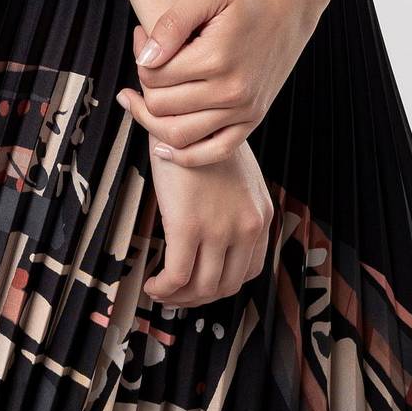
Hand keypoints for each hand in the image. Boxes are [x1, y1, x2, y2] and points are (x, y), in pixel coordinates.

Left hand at [122, 0, 327, 166]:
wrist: (289, 4)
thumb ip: (171, 23)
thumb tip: (145, 58)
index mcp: (216, 59)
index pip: (153, 77)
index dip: (139, 57)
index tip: (141, 36)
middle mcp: (232, 92)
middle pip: (161, 106)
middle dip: (142, 86)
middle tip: (143, 60)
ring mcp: (245, 110)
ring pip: (179, 135)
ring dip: (151, 120)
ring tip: (136, 100)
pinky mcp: (253, 119)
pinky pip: (214, 152)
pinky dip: (185, 156)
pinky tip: (162, 147)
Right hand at [142, 140, 273, 305]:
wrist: (186, 113)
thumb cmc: (202, 138)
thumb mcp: (232, 173)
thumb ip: (229, 204)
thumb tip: (209, 227)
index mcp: (260, 215)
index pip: (250, 270)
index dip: (222, 285)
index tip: (201, 284)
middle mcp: (246, 226)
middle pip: (227, 285)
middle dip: (198, 297)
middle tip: (176, 294)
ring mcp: (219, 228)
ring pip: (202, 286)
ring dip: (179, 297)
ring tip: (160, 290)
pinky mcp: (188, 225)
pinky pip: (176, 274)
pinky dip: (163, 287)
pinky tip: (151, 283)